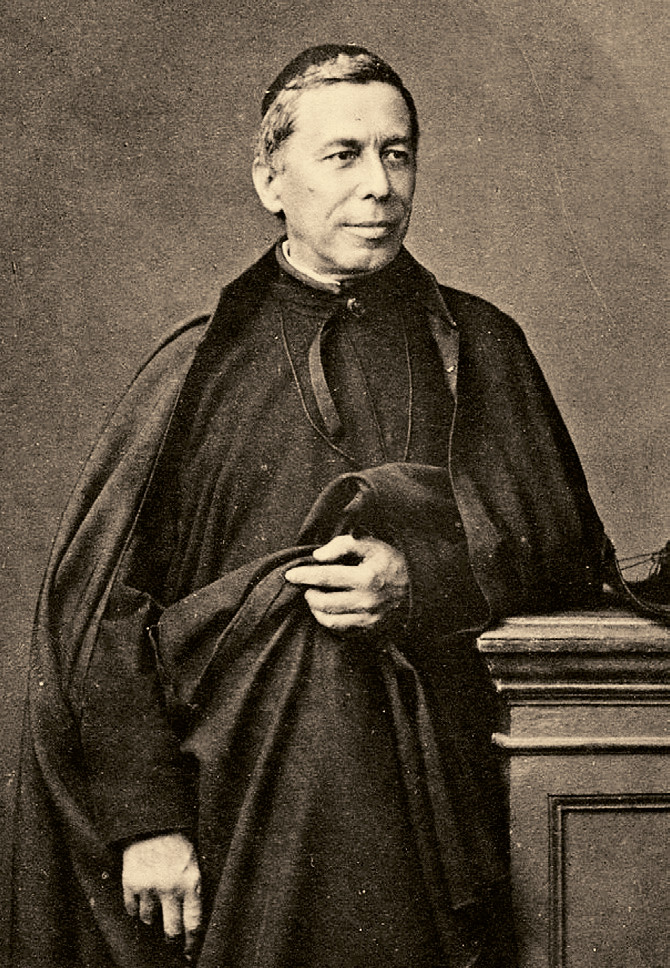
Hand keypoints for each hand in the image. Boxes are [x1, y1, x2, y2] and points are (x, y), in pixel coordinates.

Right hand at [123, 831, 201, 959]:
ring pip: (149, 920)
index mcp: (191, 883)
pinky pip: (132, 909)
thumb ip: (192, 890)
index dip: (191, 942)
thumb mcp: (193, 864)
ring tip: (154, 906)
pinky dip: (135, 908)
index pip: (193, 923)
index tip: (189, 952)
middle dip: (171, 939)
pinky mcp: (131, 883)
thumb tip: (190, 921)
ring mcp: (150, 887)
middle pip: (171, 930)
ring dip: (151, 917)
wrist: (154, 821)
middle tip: (170, 941)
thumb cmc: (178, 842)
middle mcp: (171, 889)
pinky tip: (140, 898)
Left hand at [285, 535, 408, 632]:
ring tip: (315, 598)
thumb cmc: (392, 561)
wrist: (419, 586)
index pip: (326, 577)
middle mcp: (367, 601)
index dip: (304, 576)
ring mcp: (369, 619)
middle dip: (309, 594)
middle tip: (307, 587)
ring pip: (329, 621)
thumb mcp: (371, 544)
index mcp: (366, 578)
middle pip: (323, 602)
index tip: (290, 575)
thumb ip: (343, 545)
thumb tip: (318, 557)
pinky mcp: (371, 630)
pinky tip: (329, 610)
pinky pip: (341, 630)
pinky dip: (329, 621)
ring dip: (316, 609)